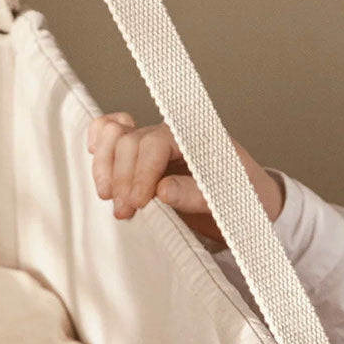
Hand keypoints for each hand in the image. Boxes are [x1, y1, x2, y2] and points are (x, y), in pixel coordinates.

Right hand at [87, 113, 284, 246]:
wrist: (248, 201)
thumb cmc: (241, 197)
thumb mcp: (228, 201)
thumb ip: (195, 194)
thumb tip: (162, 191)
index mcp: (196, 137)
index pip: (155, 143)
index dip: (141, 172)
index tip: (138, 203)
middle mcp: (170, 133)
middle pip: (129, 141)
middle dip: (122, 178)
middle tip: (124, 212)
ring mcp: (152, 140)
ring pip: (114, 135)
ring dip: (105, 166)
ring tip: (109, 196)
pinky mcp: (140, 153)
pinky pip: (111, 131)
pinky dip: (99, 141)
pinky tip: (95, 157)